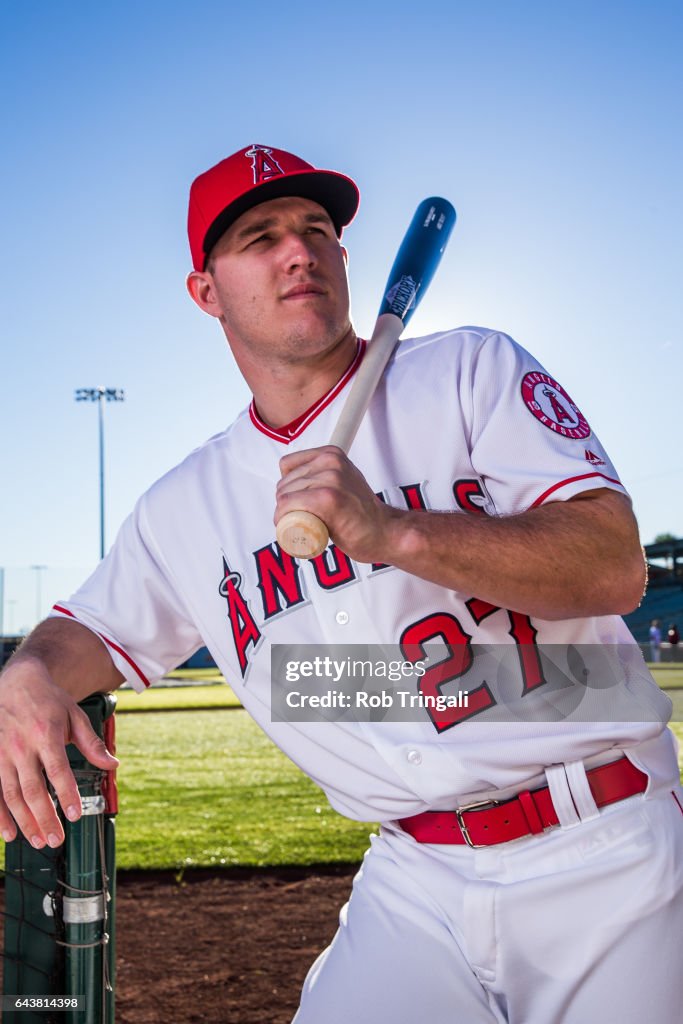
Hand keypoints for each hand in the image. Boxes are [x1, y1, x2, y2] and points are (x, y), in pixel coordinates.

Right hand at [0, 656, 118, 847]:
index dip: (66, 794)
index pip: (58, 770)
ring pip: (12, 795)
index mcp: (46, 733)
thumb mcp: (75, 715)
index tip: (75, 815)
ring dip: (25, 821)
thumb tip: (113, 764)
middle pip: (33, 789)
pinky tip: (9, 833)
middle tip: (56, 840)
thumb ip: (92, 743)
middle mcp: (22, 746)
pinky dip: (0, 815)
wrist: (17, 682)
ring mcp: (3, 753)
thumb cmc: (48, 700)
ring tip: (38, 841)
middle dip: (45, 818)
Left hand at [275, 445, 399, 562]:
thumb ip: (323, 474)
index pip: (287, 466)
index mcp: (331, 454)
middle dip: (285, 506)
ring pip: (284, 497)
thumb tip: (295, 479)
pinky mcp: (328, 498)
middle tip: (301, 521)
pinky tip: (297, 530)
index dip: (288, 489)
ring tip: (304, 527)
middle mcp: (330, 462)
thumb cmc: (361, 514)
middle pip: (284, 484)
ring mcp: (330, 479)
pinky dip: (285, 522)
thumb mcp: (343, 480)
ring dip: (285, 517)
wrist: (385, 532)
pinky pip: (288, 507)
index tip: (297, 504)